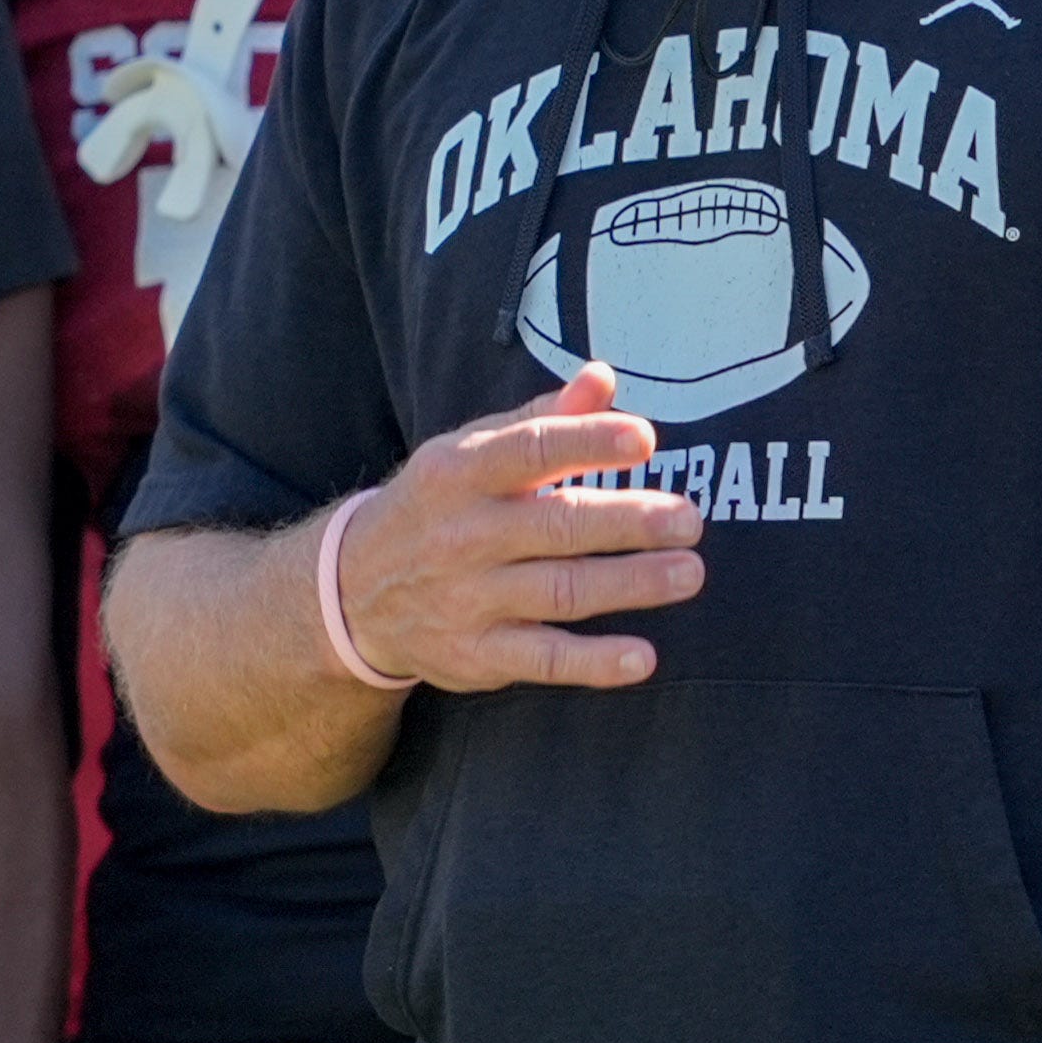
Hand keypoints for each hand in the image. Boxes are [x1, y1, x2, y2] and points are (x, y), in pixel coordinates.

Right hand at [338, 363, 704, 691]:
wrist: (351, 592)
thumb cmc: (439, 506)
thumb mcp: (471, 452)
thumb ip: (542, 418)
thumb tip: (603, 379)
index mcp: (460, 472)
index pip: (530, 450)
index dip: (588, 443)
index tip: (646, 440)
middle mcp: (462, 535)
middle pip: (557, 525)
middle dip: (628, 522)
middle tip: (690, 519)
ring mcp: (467, 599)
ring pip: (560, 592)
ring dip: (630, 585)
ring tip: (688, 573)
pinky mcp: (476, 655)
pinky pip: (542, 659)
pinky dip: (593, 663)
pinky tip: (643, 658)